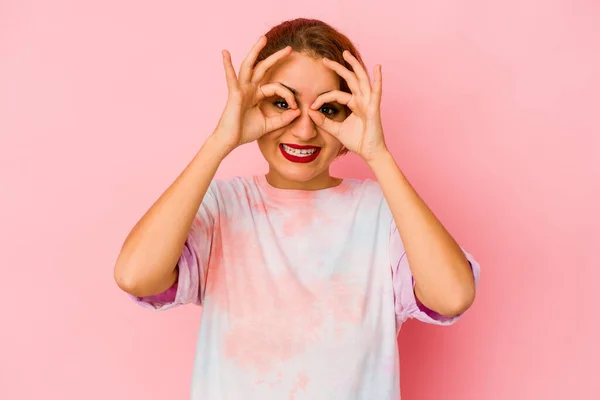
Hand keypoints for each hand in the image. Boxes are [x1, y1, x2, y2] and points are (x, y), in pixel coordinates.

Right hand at [211, 36, 300, 152]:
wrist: (230, 141)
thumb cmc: (245, 132)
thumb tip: (298, 112)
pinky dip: (227, 65)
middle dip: (276, 57)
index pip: (276, 88)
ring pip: (249, 66)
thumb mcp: (269, 125)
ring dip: (255, 51)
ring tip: (263, 39)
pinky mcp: (234, 94)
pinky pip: (231, 77)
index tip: (295, 108)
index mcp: (257, 95)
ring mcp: (241, 89)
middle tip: (290, 48)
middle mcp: (249, 89)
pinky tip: (225, 53)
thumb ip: (283, 119)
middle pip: (263, 68)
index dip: (288, 95)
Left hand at [308, 51, 387, 162]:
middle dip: (338, 68)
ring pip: (360, 79)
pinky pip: (376, 91)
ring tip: (346, 54)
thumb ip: (324, 122)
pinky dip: (378, 79)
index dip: (322, 98)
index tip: (311, 106)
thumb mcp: (336, 130)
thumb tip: (310, 113)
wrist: (369, 153)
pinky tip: (378, 67)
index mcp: (354, 103)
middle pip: (349, 79)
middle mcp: (362, 100)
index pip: (335, 94)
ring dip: (354, 65)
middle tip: (324, 59)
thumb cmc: (357, 141)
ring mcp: (368, 102)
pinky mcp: (374, 108)